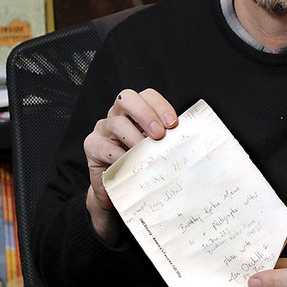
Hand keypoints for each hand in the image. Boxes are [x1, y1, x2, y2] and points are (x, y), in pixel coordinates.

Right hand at [83, 88, 177, 243]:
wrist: (120, 190)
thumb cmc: (142, 164)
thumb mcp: (156, 149)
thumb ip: (168, 140)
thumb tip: (193, 140)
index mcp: (135, 111)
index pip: (146, 96)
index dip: (160, 106)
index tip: (173, 124)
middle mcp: (117, 114)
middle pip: (126, 98)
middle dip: (145, 114)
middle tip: (159, 134)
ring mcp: (102, 129)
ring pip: (116, 123)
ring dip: (134, 138)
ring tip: (146, 154)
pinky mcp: (92, 146)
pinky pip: (104, 146)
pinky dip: (119, 156)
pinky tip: (130, 165)